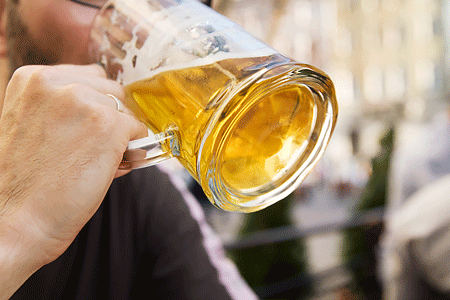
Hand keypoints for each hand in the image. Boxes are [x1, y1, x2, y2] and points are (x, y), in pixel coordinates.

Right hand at [0, 64, 146, 297]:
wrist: (15, 221)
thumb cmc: (25, 182)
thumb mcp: (33, 125)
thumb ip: (64, 107)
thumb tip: (111, 107)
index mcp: (33, 78)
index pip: (89, 77)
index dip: (96, 105)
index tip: (90, 129)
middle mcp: (58, 82)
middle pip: (112, 90)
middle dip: (112, 118)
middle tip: (97, 149)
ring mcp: (85, 101)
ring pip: (127, 110)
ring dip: (123, 134)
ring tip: (102, 161)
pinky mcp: (108, 124)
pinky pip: (139, 130)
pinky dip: (134, 150)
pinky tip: (113, 168)